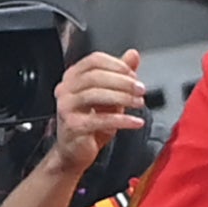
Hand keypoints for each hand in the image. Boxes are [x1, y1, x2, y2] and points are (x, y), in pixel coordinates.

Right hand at [52, 50, 146, 170]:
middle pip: (95, 76)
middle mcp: (66, 89)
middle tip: (141, 89)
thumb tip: (133, 55)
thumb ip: (120, 75)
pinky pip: (100, 119)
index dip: (116, 65)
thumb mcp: (109, 96)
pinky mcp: (74, 126)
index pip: (94, 60)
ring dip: (123, 97)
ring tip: (140, 103)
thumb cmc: (90, 122)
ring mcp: (67, 107)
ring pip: (95, 94)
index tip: (134, 74)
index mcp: (73, 77)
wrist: (75, 151)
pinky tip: (136, 122)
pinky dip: (122, 120)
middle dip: (123, 81)